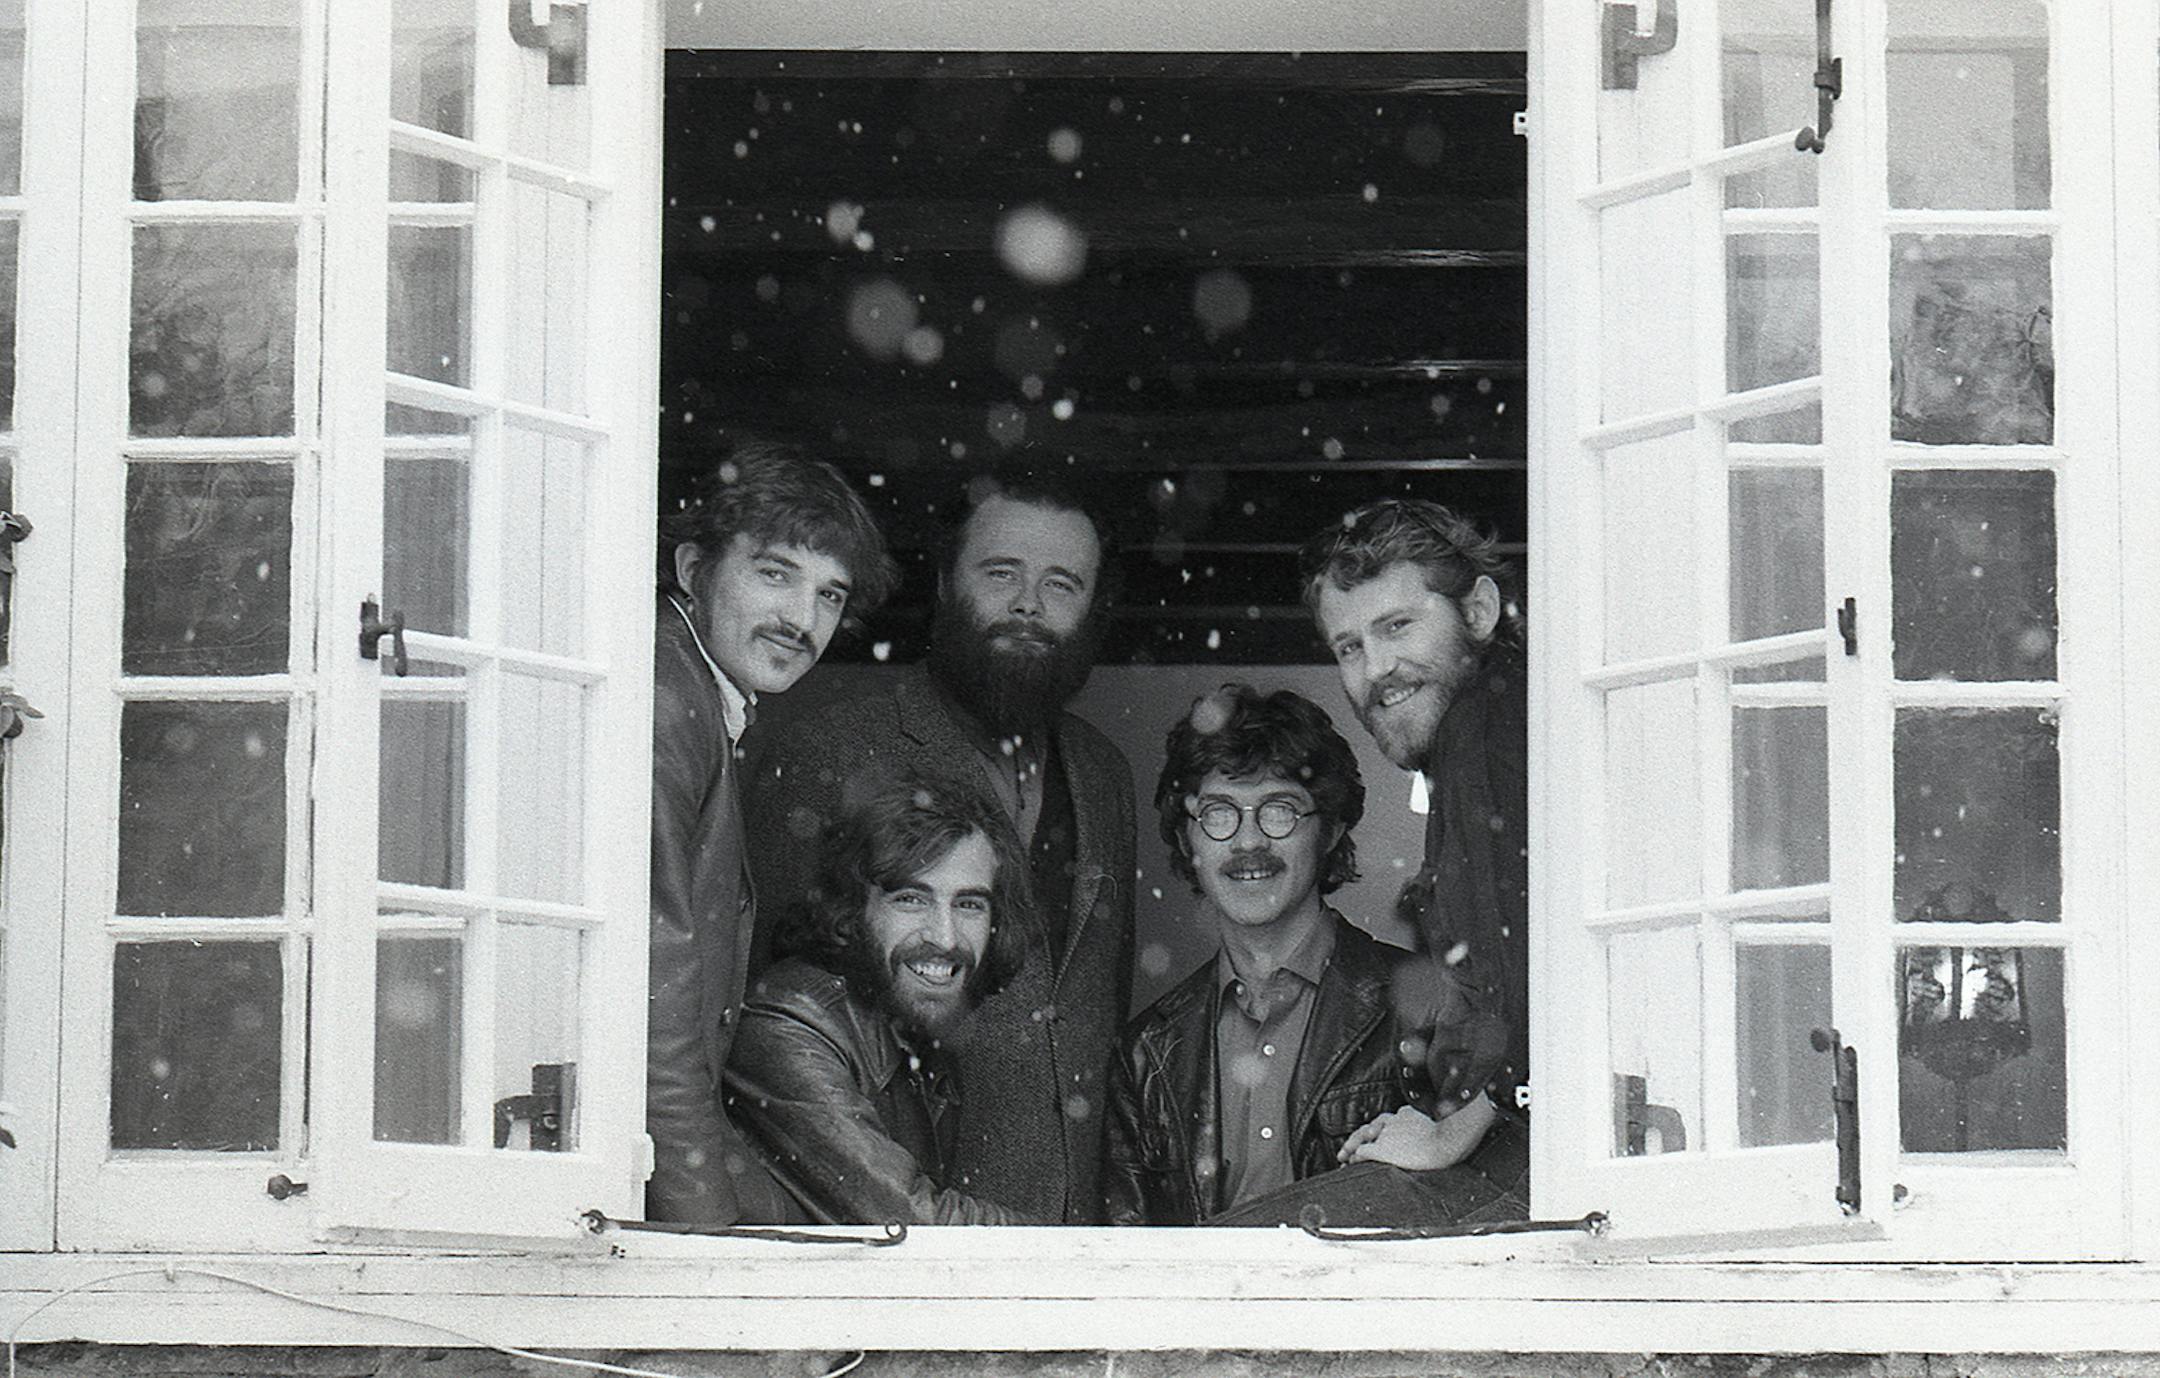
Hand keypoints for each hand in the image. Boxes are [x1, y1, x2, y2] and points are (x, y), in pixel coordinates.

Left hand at [1336, 1094, 1496, 1170]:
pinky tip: (1349, 1164)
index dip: (1377, 1130)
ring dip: (1351, 1148)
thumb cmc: (1454, 1137)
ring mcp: (1386, 1135)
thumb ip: (1439, 1126)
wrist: (1448, 1141)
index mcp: (1407, 1115)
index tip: (1372, 1136)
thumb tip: (1456, 1132)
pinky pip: (1362, 1152)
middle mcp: (1393, 1121)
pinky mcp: (1381, 1149)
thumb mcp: (1444, 1127)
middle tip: (1346, 1150)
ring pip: (1362, 1137)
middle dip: (1357, 1137)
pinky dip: (1354, 1158)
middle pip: (1370, 1126)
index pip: (1387, 1120)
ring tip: (1343, 1158)